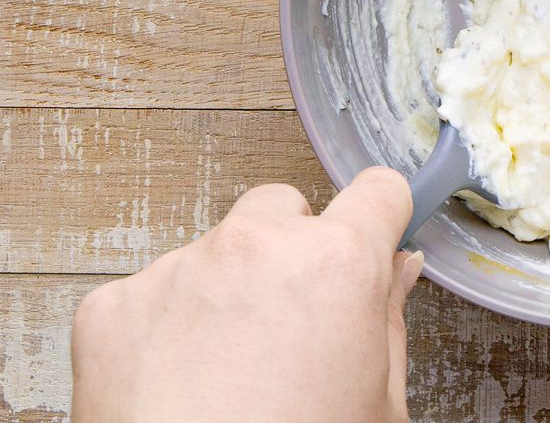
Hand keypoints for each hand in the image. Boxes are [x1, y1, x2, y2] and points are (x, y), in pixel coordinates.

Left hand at [72, 166, 420, 422]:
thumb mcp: (376, 403)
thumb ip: (389, 318)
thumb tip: (397, 269)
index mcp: (335, 265)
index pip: (377, 190)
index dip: (381, 214)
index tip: (375, 229)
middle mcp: (253, 248)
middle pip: (284, 208)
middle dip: (293, 248)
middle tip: (294, 322)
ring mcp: (175, 272)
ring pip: (216, 250)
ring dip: (227, 288)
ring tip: (229, 370)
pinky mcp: (111, 307)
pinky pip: (152, 292)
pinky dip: (165, 326)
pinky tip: (180, 384)